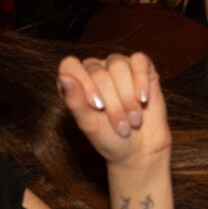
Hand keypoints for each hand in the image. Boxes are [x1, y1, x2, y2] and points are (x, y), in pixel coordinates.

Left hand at [59, 51, 167, 167]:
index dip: (85, 85)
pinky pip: (139, 60)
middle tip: (121, 126)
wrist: (141, 148)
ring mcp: (117, 65)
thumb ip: (75, 101)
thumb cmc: (110, 138)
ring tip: (133, 119)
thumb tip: (64, 76)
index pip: (70, 66)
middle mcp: (94, 69)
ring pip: (118, 66)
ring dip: (128, 98)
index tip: (97, 107)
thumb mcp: (89, 124)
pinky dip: (141, 81)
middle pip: (98, 73)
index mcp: (75, 81)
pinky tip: (143, 99)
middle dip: (112, 104)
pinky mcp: (140, 65)